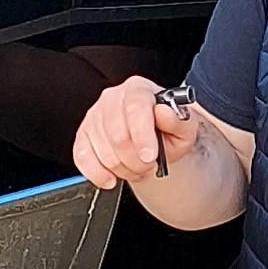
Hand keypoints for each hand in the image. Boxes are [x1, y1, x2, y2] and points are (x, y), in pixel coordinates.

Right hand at [73, 75, 199, 191]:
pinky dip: (98, 174)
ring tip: (138, 168)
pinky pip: (83, 158)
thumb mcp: (185, 128)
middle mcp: (112, 98)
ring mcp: (94, 116)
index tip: (150, 157)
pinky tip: (112, 178)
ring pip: (103, 151)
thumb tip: (163, 113)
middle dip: (136, 160)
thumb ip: (179, 121)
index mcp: (138, 90)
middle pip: (117, 135)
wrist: (154, 141)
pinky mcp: (82, 135)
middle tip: (149, 166)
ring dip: (123, 169)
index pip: (135, 108)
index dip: (142, 135)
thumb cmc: (167, 132)